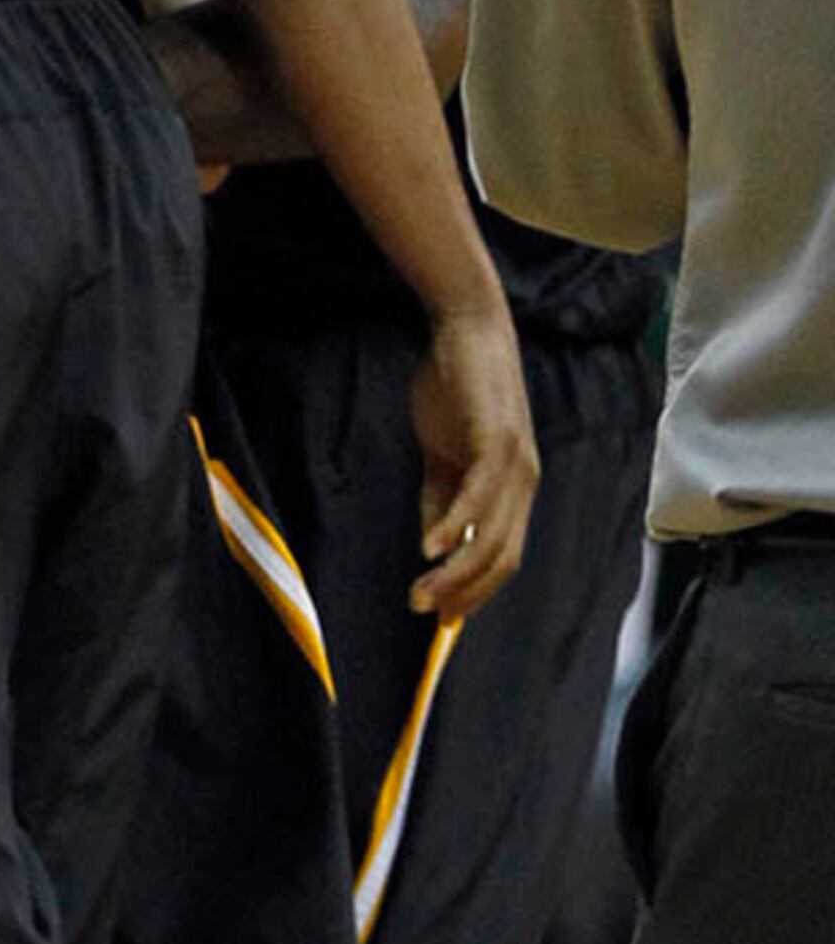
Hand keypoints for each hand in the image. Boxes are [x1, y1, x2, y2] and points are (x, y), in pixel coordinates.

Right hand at [406, 285, 537, 618]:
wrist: (467, 327)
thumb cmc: (454, 386)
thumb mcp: (443, 452)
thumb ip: (442, 496)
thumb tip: (434, 544)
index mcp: (514, 488)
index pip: (501, 557)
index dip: (473, 591)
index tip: (440, 616)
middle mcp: (523, 483)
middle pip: (501, 559)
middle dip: (463, 594)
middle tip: (424, 613)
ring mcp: (514, 464)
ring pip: (490, 538)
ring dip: (454, 573)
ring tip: (420, 594)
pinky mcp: (496, 442)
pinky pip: (477, 499)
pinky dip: (453, 528)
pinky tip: (428, 550)